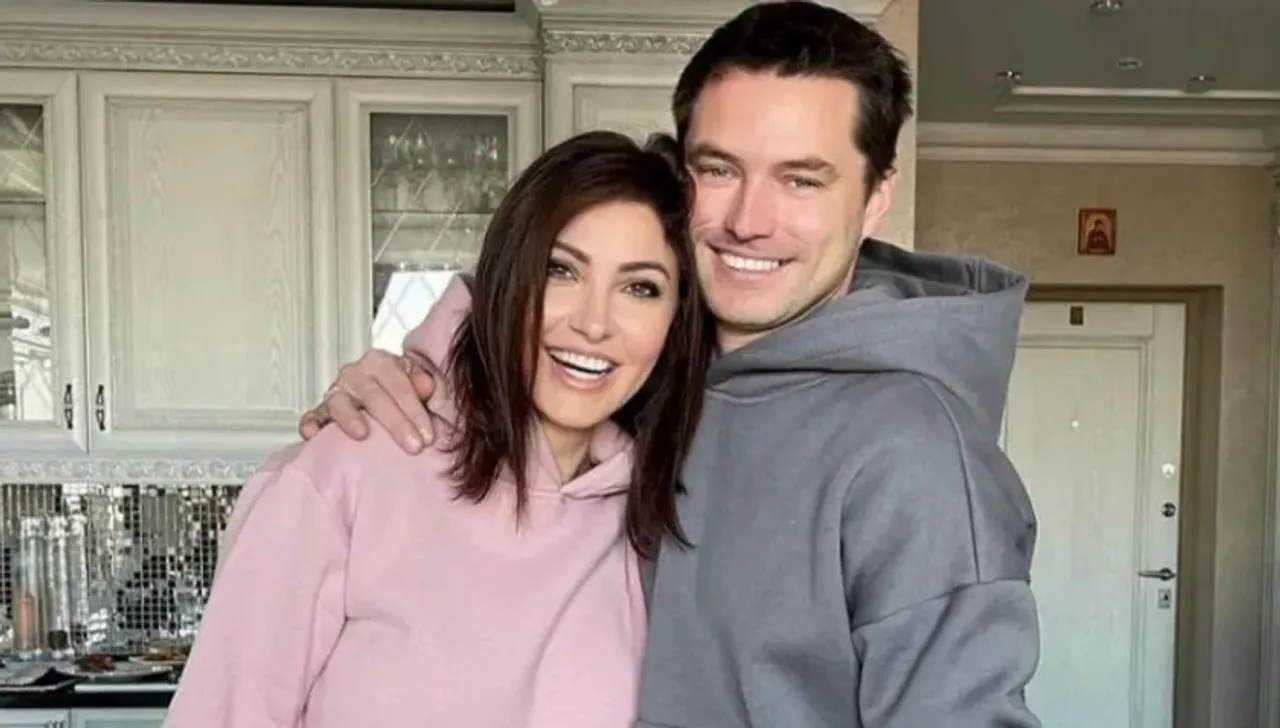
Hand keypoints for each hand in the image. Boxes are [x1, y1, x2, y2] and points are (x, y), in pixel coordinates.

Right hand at [298, 349, 437, 452]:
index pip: (398, 383)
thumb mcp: (418, 382)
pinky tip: (312, 435)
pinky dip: (310, 423)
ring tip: (361, 434)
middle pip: (373, 395)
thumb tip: (427, 386)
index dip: (414, 410)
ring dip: (350, 417)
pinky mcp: (319, 412)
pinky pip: (312, 416)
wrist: (381, 396)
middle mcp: (356, 374)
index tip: (428, 436)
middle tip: (413, 446)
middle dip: (395, 422)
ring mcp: (335, 393)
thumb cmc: (401, 394)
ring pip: (339, 402)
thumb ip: (423, 382)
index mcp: (381, 363)